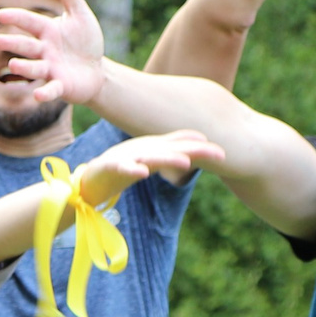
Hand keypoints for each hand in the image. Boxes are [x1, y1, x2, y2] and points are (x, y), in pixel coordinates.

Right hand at [0, 0, 107, 105]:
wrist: (96, 70)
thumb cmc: (84, 41)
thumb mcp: (79, 13)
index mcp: (47, 31)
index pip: (30, 21)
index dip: (17, 17)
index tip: (1, 13)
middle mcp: (44, 51)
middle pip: (27, 46)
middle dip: (14, 43)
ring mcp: (51, 70)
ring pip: (34, 68)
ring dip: (24, 67)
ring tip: (13, 65)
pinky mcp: (61, 87)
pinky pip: (51, 90)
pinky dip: (45, 94)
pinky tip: (38, 96)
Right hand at [75, 128, 225, 201]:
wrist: (92, 178)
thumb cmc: (124, 163)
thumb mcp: (154, 154)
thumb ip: (175, 145)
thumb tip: (202, 138)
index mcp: (156, 149)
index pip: (182, 148)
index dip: (201, 150)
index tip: (223, 154)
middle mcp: (145, 151)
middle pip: (171, 151)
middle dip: (192, 151)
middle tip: (214, 153)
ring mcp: (128, 158)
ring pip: (150, 158)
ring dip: (167, 159)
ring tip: (184, 162)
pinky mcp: (111, 167)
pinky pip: (123, 168)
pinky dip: (132, 169)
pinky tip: (142, 173)